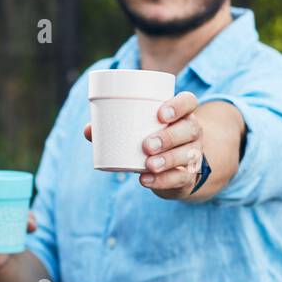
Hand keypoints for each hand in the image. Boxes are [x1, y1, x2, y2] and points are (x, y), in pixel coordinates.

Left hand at [83, 91, 204, 199]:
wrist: (174, 170)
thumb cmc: (151, 140)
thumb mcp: (137, 131)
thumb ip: (113, 128)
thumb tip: (88, 130)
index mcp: (181, 114)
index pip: (189, 102)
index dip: (179, 105)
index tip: (160, 114)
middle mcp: (192, 132)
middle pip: (190, 129)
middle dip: (169, 137)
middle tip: (146, 145)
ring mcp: (193, 154)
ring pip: (188, 154)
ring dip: (168, 159)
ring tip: (148, 164)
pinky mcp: (188, 176)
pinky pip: (181, 178)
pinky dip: (162, 180)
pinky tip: (146, 179)